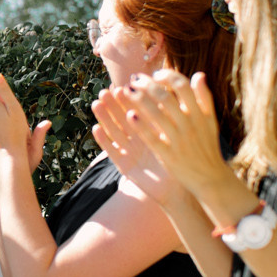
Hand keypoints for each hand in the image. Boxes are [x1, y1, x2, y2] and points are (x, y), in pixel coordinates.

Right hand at [90, 88, 178, 207]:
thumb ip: (167, 117)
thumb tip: (167, 92)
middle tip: (105, 92)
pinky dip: (104, 140)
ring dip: (105, 118)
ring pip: (115, 132)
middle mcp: (136, 140)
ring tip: (97, 104)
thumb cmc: (179, 162)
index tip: (121, 87)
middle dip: (113, 105)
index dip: (128, 100)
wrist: (178, 189)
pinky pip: (112, 152)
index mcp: (148, 131)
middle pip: (122, 119)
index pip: (136, 112)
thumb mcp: (172, 137)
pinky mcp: (124, 166)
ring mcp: (129, 153)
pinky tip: (96, 128)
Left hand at [116, 70, 229, 191]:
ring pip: (156, 115)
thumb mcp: (210, 121)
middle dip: (147, 85)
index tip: (155, 74)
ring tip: (126, 91)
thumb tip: (199, 74)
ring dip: (139, 100)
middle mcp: (190, 124)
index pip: (182, 86)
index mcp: (200, 113)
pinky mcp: (169, 156)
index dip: (167, 76)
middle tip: (134, 79)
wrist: (210, 178)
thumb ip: (204, 98)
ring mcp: (179, 140)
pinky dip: (141, 126)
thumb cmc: (207, 146)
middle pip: (165, 98)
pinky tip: (129, 115)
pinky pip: (152, 138)